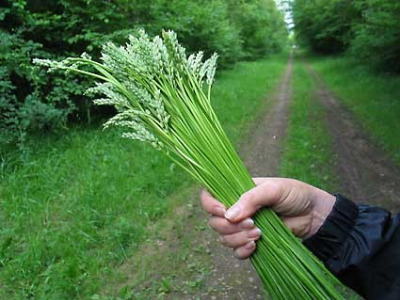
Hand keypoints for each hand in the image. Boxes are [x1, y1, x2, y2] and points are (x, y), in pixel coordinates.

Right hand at [200, 177, 334, 258]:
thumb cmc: (293, 194)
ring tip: (259, 234)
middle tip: (252, 224)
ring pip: (223, 238)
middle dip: (229, 227)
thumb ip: (250, 199)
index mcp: (235, 191)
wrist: (313, 214)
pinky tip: (254, 247)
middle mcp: (235, 209)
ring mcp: (242, 227)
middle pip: (214, 221)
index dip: (210, 205)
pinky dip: (242, 251)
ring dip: (237, 239)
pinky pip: (235, 252)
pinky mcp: (250, 242)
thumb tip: (228, 215)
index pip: (209, 196)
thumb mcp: (273, 189)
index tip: (223, 211)